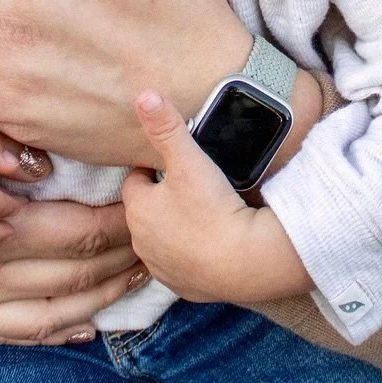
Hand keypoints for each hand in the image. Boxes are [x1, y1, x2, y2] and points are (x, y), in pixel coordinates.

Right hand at [0, 156, 151, 344]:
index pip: (65, 231)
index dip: (115, 225)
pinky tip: (85, 323)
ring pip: (39, 313)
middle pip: (61, 275)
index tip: (149, 210)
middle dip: (116, 264)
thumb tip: (47, 171)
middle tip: (158, 247)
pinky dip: (46, 331)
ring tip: (137, 281)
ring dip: (93, 299)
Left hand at [121, 91, 310, 305]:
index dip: (153, 171)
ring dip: (174, 229)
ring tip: (203, 216)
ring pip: (161, 240)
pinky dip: (190, 256)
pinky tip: (210, 245)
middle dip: (161, 200)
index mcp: (138, 209)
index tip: (175, 166)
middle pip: (147, 212)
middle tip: (192, 189)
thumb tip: (143, 95)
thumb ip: (166, 126)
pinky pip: (181, 266)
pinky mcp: (183, 287)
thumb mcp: (189, 160)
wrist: (247, 261)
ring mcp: (161, 269)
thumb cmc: (213, 207)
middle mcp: (141, 243)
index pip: (135, 181)